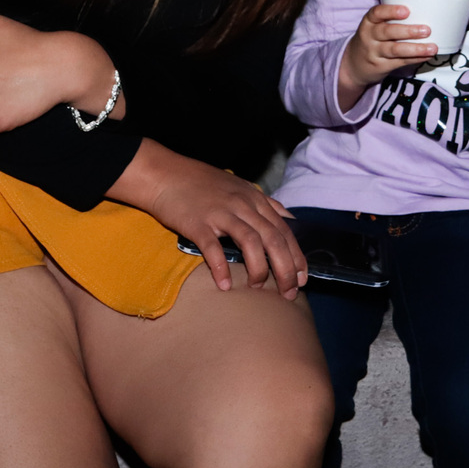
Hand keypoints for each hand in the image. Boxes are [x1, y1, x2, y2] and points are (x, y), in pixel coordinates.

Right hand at [108, 139, 306, 299]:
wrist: (165, 174)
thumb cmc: (202, 183)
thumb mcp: (239, 187)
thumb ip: (263, 203)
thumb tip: (287, 219)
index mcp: (255, 199)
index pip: (285, 230)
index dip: (297, 256)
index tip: (303, 278)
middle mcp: (243, 205)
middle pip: (273, 239)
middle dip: (285, 269)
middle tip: (289, 293)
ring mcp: (221, 213)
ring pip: (251, 242)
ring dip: (259, 269)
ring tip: (258, 288)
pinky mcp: (198, 223)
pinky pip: (214, 248)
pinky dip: (221, 268)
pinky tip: (225, 285)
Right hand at [337, 3, 437, 113]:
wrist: (354, 64)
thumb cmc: (372, 38)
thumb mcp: (373, 26)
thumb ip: (391, 19)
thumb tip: (424, 10)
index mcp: (368, 22)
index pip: (376, 13)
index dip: (391, 11)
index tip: (406, 11)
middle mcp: (369, 36)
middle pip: (388, 32)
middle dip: (408, 31)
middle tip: (427, 30)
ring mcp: (374, 52)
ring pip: (395, 50)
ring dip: (416, 48)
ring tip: (432, 47)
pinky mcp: (381, 66)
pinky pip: (400, 62)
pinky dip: (415, 59)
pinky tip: (427, 56)